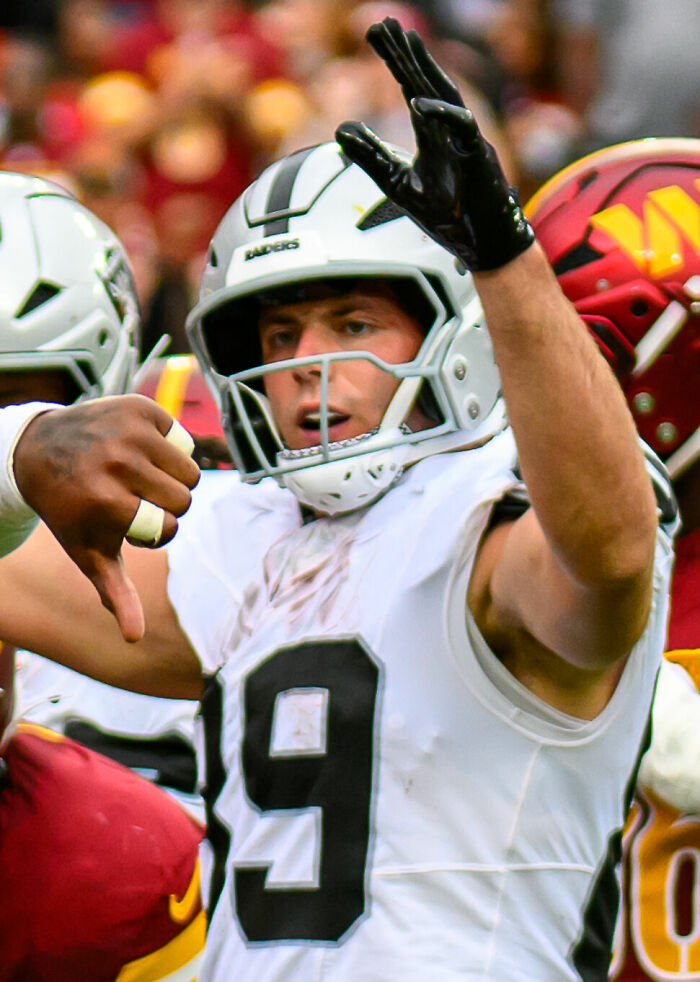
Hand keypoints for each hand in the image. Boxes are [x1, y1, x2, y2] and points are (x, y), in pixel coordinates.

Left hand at [13, 395, 199, 641]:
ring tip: (140, 474)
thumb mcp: (88, 553)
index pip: (168, 527)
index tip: (122, 519)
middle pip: (184, 498)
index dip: (151, 529)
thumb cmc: (70, 509)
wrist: (38, 451)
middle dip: (166, 503)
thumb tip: (133, 639)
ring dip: (172, 477)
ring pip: (191, 469)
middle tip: (133, 495)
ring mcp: (128, 431)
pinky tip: (139, 448)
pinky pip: (184, 439)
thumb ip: (115, 594)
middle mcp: (117, 463)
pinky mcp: (139, 408)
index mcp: (106, 503)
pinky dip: (170, 447)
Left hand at [335, 17, 533, 271]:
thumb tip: (340, 129)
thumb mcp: (397, 185)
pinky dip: (440, 115)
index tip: (375, 33)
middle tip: (382, 24)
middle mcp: (450, 131)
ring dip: (425, 69)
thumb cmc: (448, 216)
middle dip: (404, 53)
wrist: (483, 246)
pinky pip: (462, 128)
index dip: (395, 61)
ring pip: (446, 95)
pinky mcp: (478, 158)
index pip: (412, 88)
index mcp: (433, 135)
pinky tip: (416, 103)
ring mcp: (467, 141)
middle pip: (426, 82)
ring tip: (407, 43)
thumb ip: (371, 157)